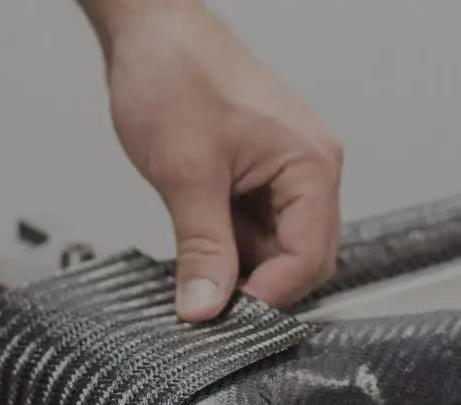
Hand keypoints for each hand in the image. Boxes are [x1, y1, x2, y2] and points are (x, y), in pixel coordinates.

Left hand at [85, 0, 343, 320]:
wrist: (150, 26)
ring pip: (274, 247)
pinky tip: (195, 243)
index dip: (267, 297)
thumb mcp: (186, 173)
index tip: (221, 319)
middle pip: (301, 259)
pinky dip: (226, 243)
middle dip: (255, 285)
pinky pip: (255, 226)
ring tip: (191, 264)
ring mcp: (286, 171)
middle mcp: (310, 169)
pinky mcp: (260, 172)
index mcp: (311, 165)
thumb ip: (202, 249)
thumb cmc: (175, 73)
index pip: (310, 259)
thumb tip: (206, 309)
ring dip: (236, 264)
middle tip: (205, 302)